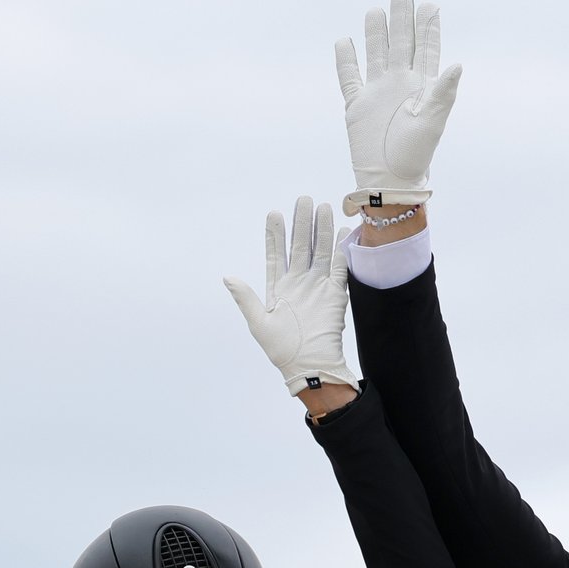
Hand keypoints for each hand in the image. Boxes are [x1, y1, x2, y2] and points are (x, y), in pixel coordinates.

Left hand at [224, 197, 356, 397]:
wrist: (310, 365)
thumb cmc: (281, 349)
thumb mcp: (258, 323)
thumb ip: (245, 298)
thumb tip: (228, 277)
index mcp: (278, 287)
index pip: (277, 254)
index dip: (275, 234)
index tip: (274, 213)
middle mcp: (299, 283)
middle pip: (301, 246)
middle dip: (302, 223)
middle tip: (304, 199)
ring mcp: (318, 287)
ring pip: (321, 251)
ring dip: (321, 230)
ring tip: (322, 207)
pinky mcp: (336, 295)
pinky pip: (339, 268)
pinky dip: (340, 251)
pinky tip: (340, 232)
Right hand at [336, 0, 462, 214]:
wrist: (389, 179)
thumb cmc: (415, 155)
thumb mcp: (433, 122)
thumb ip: (443, 92)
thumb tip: (457, 64)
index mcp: (421, 87)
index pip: (426, 49)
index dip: (428, 28)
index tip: (431, 6)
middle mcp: (400, 84)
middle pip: (400, 43)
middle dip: (401, 19)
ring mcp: (378, 92)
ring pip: (376, 54)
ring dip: (376, 33)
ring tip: (376, 11)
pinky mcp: (357, 104)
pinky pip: (350, 76)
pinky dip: (346, 59)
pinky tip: (344, 42)